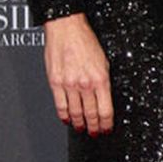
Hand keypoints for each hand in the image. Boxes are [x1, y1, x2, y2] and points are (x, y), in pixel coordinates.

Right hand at [43, 13, 113, 135]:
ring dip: (79, 124)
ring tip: (82, 128)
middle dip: (94, 126)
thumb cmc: (86, 41)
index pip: (105, 110)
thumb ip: (103, 82)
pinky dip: (64, 115)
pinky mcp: (55, 83)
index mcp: (101, 79)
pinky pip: (60, 105)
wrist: (67, 29)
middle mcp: (85, 84)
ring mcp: (69, 85)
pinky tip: (67, 119)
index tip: (107, 128)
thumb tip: (104, 98)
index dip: (106, 123)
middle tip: (95, 132)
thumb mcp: (104, 61)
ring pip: (75, 112)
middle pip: (91, 114)